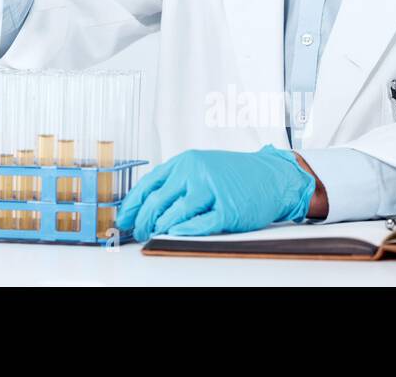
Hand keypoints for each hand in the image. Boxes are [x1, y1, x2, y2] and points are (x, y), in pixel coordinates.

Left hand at [117, 146, 315, 240]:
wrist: (271, 175)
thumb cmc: (234, 173)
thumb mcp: (200, 166)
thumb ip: (175, 180)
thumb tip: (145, 204)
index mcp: (185, 162)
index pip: (149, 183)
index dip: (133, 203)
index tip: (123, 217)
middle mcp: (195, 172)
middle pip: (157, 200)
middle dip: (143, 219)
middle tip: (137, 232)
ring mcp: (212, 190)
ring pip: (176, 212)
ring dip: (159, 227)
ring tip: (151, 234)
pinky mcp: (228, 209)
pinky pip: (201, 223)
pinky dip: (184, 230)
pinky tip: (172, 234)